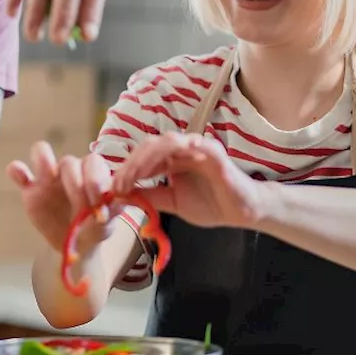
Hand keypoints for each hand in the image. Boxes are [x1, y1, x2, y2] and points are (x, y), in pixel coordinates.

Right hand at [6, 142, 122, 255]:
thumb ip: (111, 211)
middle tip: (81, 208)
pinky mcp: (30, 189)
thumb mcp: (106, 225)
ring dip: (44, 162)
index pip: (92, 162)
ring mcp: (48, 178)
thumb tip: (115, 201)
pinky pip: (17, 171)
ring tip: (48, 179)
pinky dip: (16, 170)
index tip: (98, 203)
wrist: (76, 246)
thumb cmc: (94, 228)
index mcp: (92, 173)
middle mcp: (71, 171)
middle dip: (75, 184)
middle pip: (68, 161)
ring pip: (41, 153)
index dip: (94, 179)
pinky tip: (22, 179)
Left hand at [111, 133, 270, 228]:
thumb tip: (119, 196)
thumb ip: (148, 196)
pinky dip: (182, 148)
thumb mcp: (171, 203)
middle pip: (150, 146)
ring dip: (149, 157)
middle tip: (119, 183)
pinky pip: (197, 145)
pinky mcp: (215, 153)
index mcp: (170, 160)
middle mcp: (181, 150)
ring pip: (168, 142)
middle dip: (132, 164)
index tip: (113, 189)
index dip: (126, 171)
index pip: (142, 157)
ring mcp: (198, 149)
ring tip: (137, 174)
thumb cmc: (210, 205)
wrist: (241, 212)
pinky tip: (168, 158)